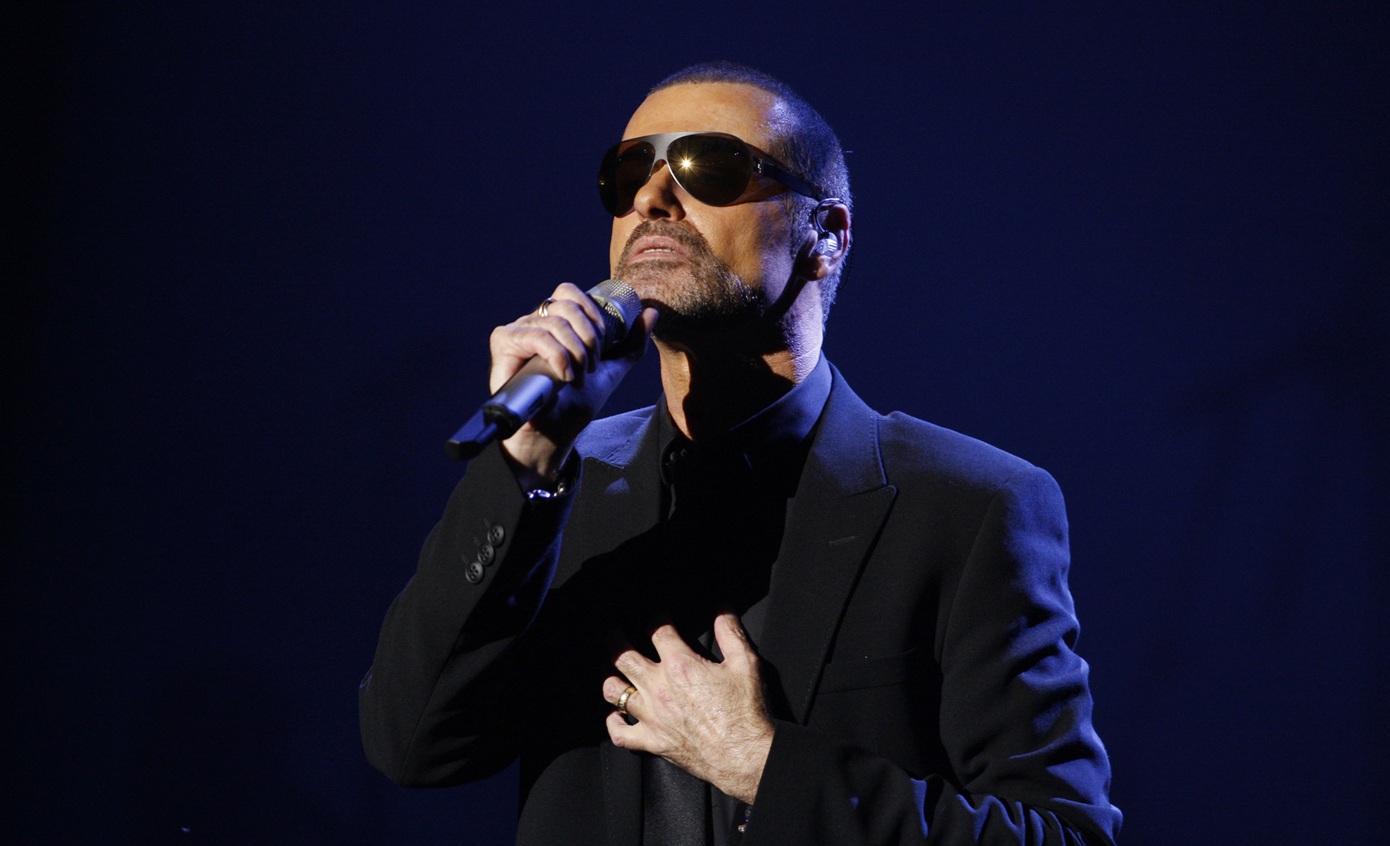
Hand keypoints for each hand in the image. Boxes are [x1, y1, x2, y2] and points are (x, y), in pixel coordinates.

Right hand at [487, 283, 657, 486]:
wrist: (553, 435)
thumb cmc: (574, 404)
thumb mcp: (611, 371)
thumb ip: (631, 344)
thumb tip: (650, 313)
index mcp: (556, 322)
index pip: (570, 293)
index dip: (592, 312)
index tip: (603, 345)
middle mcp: (535, 322)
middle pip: (565, 303)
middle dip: (589, 336)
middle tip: (592, 366)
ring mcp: (518, 331)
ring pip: (555, 321)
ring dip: (576, 352)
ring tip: (578, 378)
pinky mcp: (504, 343)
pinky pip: (535, 335)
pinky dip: (558, 355)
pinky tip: (564, 376)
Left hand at [602, 613, 773, 803]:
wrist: (744, 756)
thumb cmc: (745, 712)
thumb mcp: (746, 664)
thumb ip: (731, 633)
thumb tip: (723, 610)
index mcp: (680, 666)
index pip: (658, 631)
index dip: (656, 617)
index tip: (659, 614)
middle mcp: (659, 689)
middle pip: (623, 657)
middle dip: (615, 639)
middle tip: (614, 631)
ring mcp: (652, 717)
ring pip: (614, 692)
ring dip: (610, 677)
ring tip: (611, 669)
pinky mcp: (652, 742)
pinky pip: (620, 734)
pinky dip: (613, 724)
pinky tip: (615, 716)